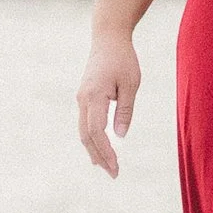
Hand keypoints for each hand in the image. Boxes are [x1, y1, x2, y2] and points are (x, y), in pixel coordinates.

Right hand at [76, 29, 140, 177]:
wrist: (108, 39)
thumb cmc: (123, 59)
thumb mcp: (130, 84)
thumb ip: (124, 110)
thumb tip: (120, 136)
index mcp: (94, 96)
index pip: (97, 132)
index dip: (106, 152)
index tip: (116, 167)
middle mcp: (83, 100)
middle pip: (87, 136)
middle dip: (100, 157)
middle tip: (114, 174)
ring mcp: (81, 99)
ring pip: (84, 131)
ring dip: (94, 150)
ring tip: (106, 167)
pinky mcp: (84, 97)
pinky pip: (85, 123)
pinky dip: (92, 138)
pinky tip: (99, 148)